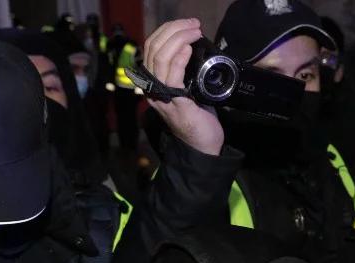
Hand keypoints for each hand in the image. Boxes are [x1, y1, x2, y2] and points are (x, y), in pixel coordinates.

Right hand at [143, 18, 224, 155]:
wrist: (203, 145)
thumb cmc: (198, 117)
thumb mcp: (187, 89)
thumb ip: (182, 71)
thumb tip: (191, 47)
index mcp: (153, 82)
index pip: (150, 48)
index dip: (166, 31)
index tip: (186, 25)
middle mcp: (152, 88)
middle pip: (153, 49)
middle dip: (174, 30)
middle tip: (193, 25)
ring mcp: (162, 96)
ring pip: (160, 58)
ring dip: (179, 39)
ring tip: (195, 32)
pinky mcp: (176, 103)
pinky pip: (172, 76)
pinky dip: (179, 58)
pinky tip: (188, 50)